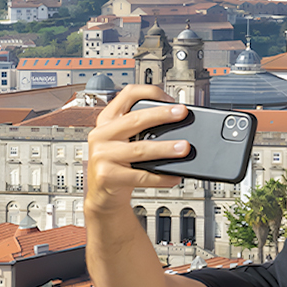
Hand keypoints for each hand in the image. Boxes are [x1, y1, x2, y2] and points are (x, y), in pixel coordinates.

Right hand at [84, 85, 190, 212]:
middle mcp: (102, 134)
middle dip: (162, 115)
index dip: (150, 92)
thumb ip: (141, 130)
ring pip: (140, 149)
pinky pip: (141, 176)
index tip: (171, 99)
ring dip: (166, 148)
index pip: (127, 95)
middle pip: (135, 119)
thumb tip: (178, 124)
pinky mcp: (107, 176)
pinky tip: (174, 176)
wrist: (102, 194)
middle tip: (182, 114)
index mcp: (107, 120)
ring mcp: (102, 155)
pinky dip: (161, 177)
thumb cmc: (118, 164)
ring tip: (184, 148)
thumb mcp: (124, 142)